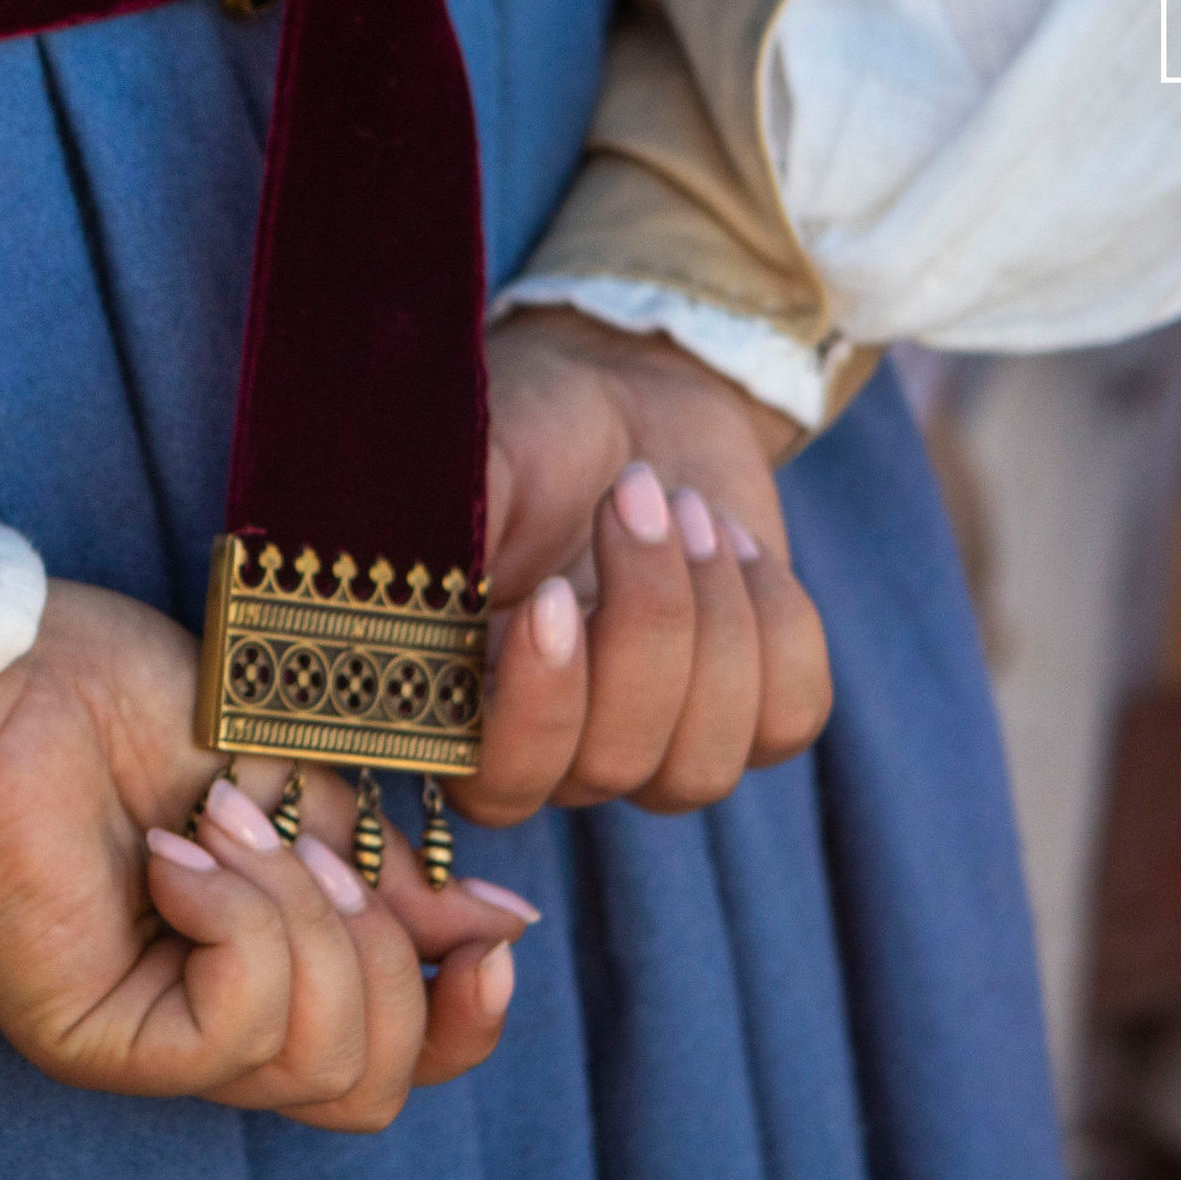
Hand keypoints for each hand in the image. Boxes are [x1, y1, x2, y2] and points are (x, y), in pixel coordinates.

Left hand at [0, 581, 539, 1131]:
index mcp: (259, 966)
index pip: (389, 1063)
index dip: (461, 1024)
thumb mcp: (296, 777)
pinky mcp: (100, 1043)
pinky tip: (177, 855)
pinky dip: (239, 924)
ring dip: (303, 925)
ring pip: (315, 1065)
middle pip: (367, 1086)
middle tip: (308, 847)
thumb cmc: (106, 696)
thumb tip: (501, 931)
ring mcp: (151, 1043)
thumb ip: (384, 871)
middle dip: (382, 958)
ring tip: (225, 830)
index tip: (496, 943)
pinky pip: (237, 1028)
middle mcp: (206, 1025)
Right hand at [450, 307, 832, 824]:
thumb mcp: (473, 463)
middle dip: (646, 623)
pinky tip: (736, 546)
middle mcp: (552, 752)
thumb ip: (436, 535)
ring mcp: (651, 748)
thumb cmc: (533, 431)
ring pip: (704, 765)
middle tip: (637, 493)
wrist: (634, 396)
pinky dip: (780, 627)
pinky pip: (787, 724)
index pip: (497, 783)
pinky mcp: (745, 718)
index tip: (550, 596)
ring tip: (691, 507)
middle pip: (613, 766)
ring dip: (717, 622)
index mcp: (464, 708)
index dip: (537, 713)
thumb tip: (393, 581)